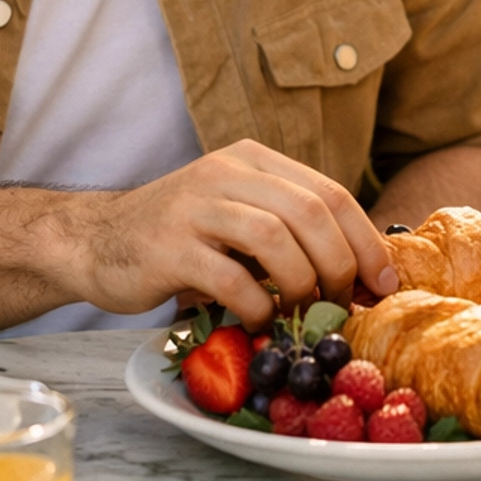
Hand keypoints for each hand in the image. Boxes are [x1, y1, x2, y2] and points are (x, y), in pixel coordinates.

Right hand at [55, 140, 400, 330]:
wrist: (96, 241)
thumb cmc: (180, 237)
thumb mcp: (236, 213)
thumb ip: (287, 227)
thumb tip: (360, 271)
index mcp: (253, 161)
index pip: (329, 192)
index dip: (365, 240)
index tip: (384, 283)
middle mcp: (227, 174)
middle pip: (311, 212)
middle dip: (342, 264)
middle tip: (346, 303)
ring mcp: (196, 208)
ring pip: (276, 238)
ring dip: (303, 284)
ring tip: (304, 313)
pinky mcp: (169, 247)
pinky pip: (232, 278)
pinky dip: (258, 305)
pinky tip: (260, 320)